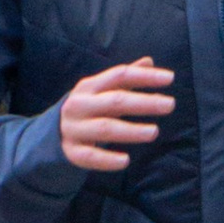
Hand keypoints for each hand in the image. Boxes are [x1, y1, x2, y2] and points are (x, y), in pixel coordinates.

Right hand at [58, 59, 172, 172]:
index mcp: (89, 86)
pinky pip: (90, 156)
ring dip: (131, 130)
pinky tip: (126, 161)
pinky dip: (107, 160)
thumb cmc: (88, 108)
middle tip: (170, 104)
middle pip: (115, 101)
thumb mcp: (102, 91)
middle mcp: (80, 105)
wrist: (53, 131)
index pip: (119, 75)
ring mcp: (74, 128)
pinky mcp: (72, 151)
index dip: (145, 76)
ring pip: (105, 128)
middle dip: (143, 102)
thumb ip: (125, 79)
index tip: (170, 78)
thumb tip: (149, 62)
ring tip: (154, 131)